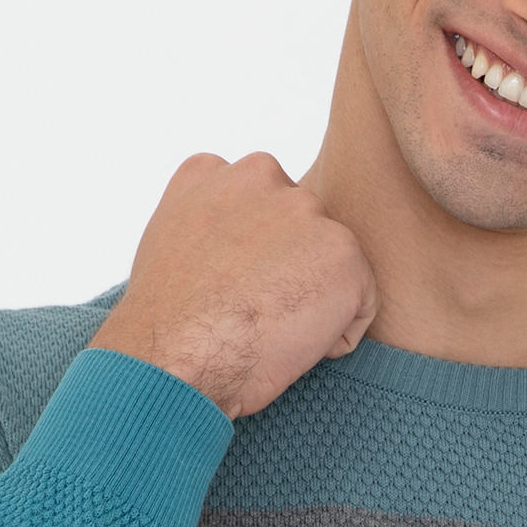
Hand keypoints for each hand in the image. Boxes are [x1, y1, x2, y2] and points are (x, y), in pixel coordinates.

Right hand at [91, 152, 376, 420]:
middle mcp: (261, 175)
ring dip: (314, 300)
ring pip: (331, 263)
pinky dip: (337, 334)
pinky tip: (293, 345)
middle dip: (289, 271)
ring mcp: (305, 210)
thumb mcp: (168, 249)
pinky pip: (361, 300)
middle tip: (252, 314)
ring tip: (269, 330)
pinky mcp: (342, 250)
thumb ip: (207, 227)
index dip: (252, 258)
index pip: (258, 207)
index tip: (231, 289)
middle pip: (300, 230)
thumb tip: (228, 248)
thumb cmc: (165, 325)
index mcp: (212, 172)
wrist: (174, 355)